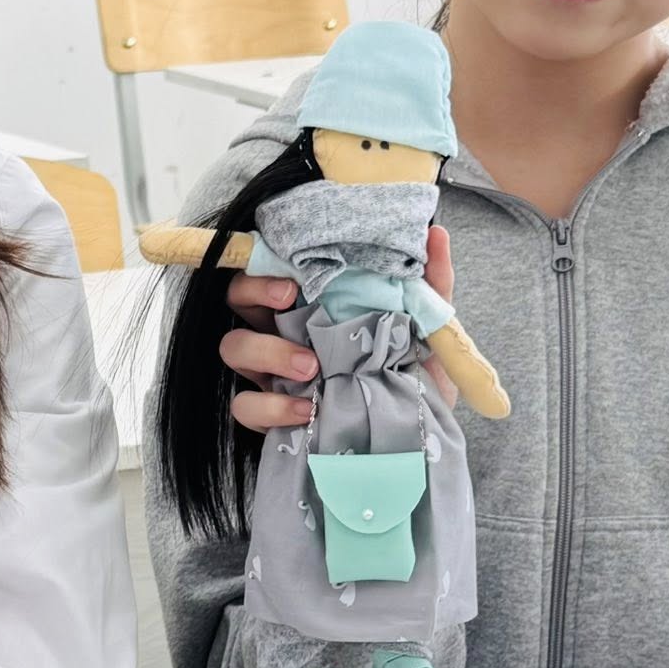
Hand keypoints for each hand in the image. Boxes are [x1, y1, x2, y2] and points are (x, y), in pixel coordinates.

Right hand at [222, 223, 457, 431]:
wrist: (419, 434)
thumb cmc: (412, 374)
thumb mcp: (427, 329)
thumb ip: (430, 283)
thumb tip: (435, 233)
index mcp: (311, 304)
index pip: (271, 268)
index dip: (267, 264)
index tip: (294, 278)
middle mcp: (282, 331)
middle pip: (237, 298)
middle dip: (254, 292)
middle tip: (289, 301)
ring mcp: (271, 373)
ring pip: (232, 348)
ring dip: (265, 351)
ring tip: (311, 368)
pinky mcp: (269, 415)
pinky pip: (245, 406)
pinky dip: (271, 407)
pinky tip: (308, 410)